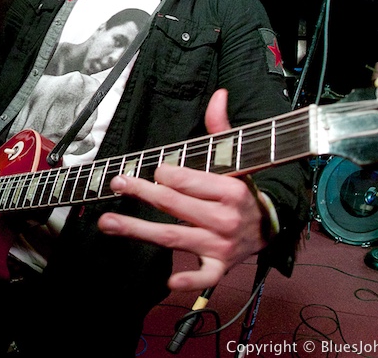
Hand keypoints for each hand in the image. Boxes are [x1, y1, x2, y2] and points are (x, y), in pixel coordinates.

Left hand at [97, 89, 266, 291]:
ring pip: (174, 237)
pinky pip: (203, 277)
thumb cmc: (243, 191)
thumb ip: (221, 128)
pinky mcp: (218, 266)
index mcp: (229, 190)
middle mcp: (224, 219)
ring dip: (138, 231)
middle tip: (118, 182)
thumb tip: (219, 95)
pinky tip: (168, 282)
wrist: (269, 227)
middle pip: (175, 205)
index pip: (189, 180)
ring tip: (108, 222)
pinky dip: (189, 281)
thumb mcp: (236, 159)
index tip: (155, 169)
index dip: (168, 174)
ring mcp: (220, 245)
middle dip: (143, 192)